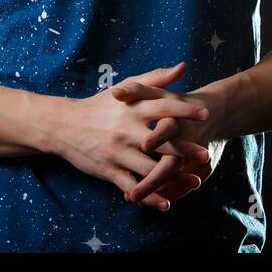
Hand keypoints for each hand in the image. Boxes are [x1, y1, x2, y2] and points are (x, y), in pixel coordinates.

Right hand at [50, 62, 211, 211]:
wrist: (64, 125)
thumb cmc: (101, 105)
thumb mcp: (126, 88)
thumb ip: (155, 78)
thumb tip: (183, 67)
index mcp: (132, 109)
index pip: (162, 108)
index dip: (184, 111)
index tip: (206, 114)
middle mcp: (126, 131)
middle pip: (161, 142)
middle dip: (185, 149)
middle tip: (206, 155)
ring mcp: (117, 153)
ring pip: (150, 169)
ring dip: (174, 178)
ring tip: (195, 182)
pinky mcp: (109, 171)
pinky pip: (132, 187)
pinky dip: (150, 197)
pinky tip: (166, 204)